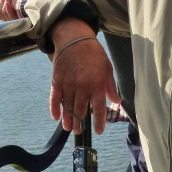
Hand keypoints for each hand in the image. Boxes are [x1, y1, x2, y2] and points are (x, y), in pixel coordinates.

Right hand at [49, 19, 120, 135]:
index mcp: (97, 83)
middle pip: (80, 110)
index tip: (99, 131)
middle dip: (80, 123)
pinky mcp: (57, 80)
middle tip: (80, 132)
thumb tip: (117, 101)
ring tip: (69, 128)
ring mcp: (68, 83)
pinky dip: (54, 108)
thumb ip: (110, 86)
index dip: (99, 121)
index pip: (98, 107)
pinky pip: (55, 97)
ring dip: (68, 119)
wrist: (75, 39)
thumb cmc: (94, 54)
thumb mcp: (107, 68)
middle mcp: (82, 85)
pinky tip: (55, 117)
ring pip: (68, 106)